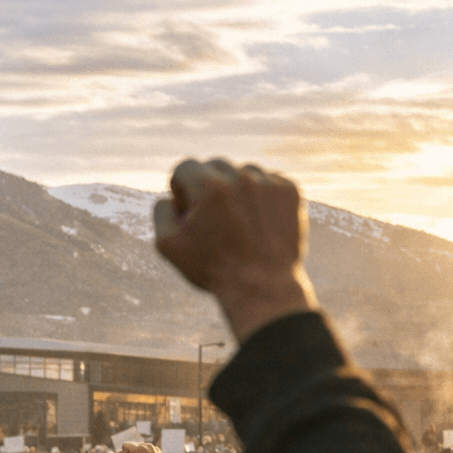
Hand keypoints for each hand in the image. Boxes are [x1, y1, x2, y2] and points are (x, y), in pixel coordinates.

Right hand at [153, 159, 319, 341]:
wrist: (263, 287)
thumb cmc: (212, 268)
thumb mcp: (167, 245)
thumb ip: (161, 210)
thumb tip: (171, 196)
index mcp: (207, 186)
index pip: (184, 167)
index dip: (181, 190)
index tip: (189, 212)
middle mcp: (239, 177)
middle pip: (214, 166)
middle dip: (208, 188)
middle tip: (214, 219)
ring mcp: (268, 182)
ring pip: (243, 171)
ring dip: (236, 189)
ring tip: (238, 221)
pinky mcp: (290, 191)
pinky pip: (269, 180)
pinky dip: (262, 196)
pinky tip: (259, 222)